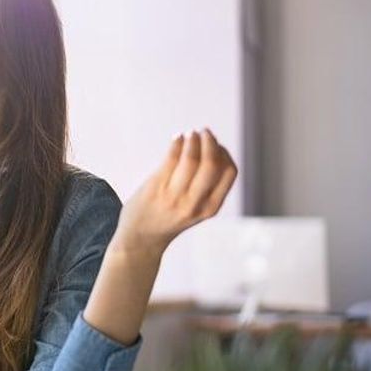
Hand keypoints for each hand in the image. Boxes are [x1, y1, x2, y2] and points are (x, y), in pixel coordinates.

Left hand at [113, 128, 238, 255]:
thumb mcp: (197, 210)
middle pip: (211, 164)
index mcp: (210, 208)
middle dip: (210, 143)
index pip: (229, 173)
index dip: (225, 154)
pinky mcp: (155, 189)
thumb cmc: (170, 219)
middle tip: (205, 131)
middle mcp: (194, 204)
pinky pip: (170, 160)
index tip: (217, 145)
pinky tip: (178, 139)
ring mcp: (173, 197)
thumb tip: (213, 148)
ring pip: (190, 160)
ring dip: (192, 141)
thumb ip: (207, 187)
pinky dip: (177, 144)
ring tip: (191, 134)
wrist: (141, 239)